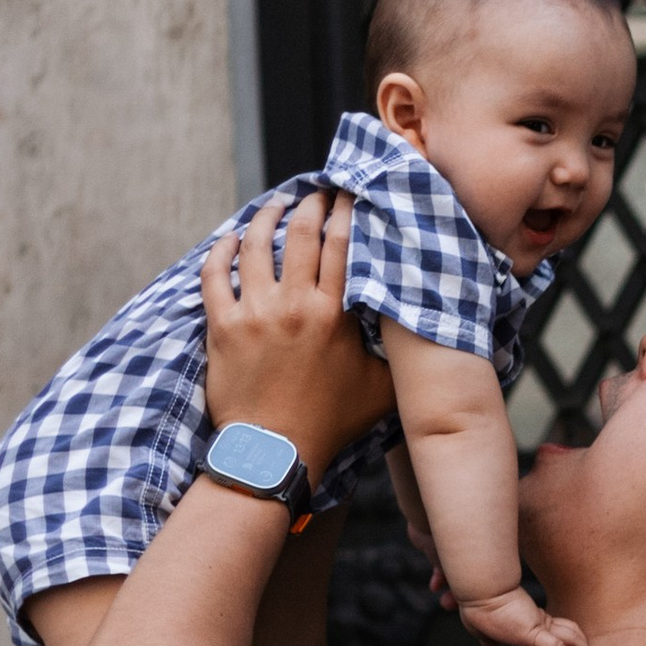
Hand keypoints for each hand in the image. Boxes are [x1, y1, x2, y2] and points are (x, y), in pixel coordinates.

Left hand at [201, 190, 393, 473]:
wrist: (275, 452)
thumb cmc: (330, 423)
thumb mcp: (381, 388)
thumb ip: (401, 355)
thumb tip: (429, 333)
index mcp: (335, 315)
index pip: (343, 244)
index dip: (346, 211)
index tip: (348, 193)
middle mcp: (296, 306)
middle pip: (303, 234)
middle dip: (311, 205)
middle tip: (315, 193)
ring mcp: (256, 314)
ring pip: (257, 245)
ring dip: (266, 218)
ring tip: (274, 206)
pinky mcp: (223, 327)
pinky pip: (216, 275)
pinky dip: (221, 251)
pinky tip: (228, 238)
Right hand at [462, 585, 589, 645]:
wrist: (478, 589)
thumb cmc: (477, 602)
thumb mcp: (479, 625)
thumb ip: (487, 637)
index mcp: (529, 619)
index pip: (553, 631)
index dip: (563, 644)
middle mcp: (537, 620)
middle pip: (569, 632)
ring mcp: (538, 625)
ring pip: (570, 638)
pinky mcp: (534, 631)